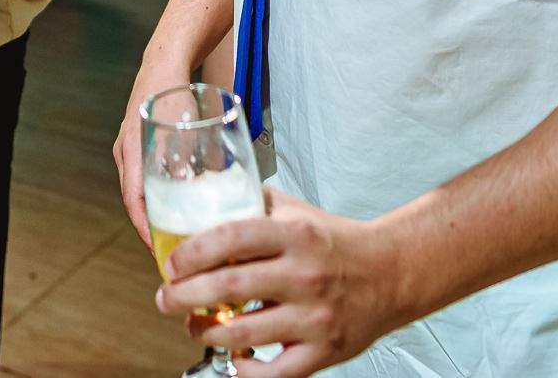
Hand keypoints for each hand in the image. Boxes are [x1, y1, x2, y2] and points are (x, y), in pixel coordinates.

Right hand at [114, 64, 190, 248]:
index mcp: (131, 153)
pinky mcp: (138, 147)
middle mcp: (125, 155)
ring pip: (139, 192)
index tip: (161, 251)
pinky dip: (157, 197)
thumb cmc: (174, 93)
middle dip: (152, 229)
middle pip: (135, 202)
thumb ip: (184, 156)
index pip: (134, 202)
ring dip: (155, 214)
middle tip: (172, 252)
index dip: (147, 230)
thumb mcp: (182, 126)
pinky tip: (177, 205)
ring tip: (176, 236)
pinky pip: (144, 180)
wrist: (164, 65)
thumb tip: (189, 188)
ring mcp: (129, 151)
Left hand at [156, 189, 408, 375]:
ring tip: (194, 325)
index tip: (172, 263)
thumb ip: (251, 204)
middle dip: (184, 295)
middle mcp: (305, 274)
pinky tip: (233, 359)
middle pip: (228, 286)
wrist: (391, 273)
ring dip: (205, 332)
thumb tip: (200, 197)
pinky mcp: (324, 351)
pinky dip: (246, 371)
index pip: (231, 236)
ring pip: (243, 332)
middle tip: (166, 298)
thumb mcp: (295, 211)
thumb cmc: (335, 243)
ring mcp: (315, 317)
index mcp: (295, 234)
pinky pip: (275, 373)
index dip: (192, 251)